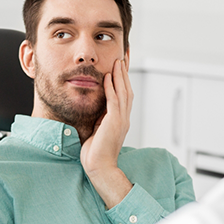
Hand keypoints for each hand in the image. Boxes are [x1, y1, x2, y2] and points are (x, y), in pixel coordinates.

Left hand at [80, 59, 133, 207]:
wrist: (99, 167)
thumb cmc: (95, 152)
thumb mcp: (98, 129)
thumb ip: (100, 117)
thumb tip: (96, 108)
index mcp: (120, 119)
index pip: (124, 94)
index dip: (124, 79)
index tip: (121, 65)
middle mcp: (124, 118)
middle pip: (127, 89)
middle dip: (125, 72)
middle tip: (123, 56)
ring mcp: (121, 120)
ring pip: (123, 92)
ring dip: (120, 75)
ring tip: (118, 61)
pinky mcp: (114, 123)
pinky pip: (114, 101)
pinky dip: (112, 88)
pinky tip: (109, 77)